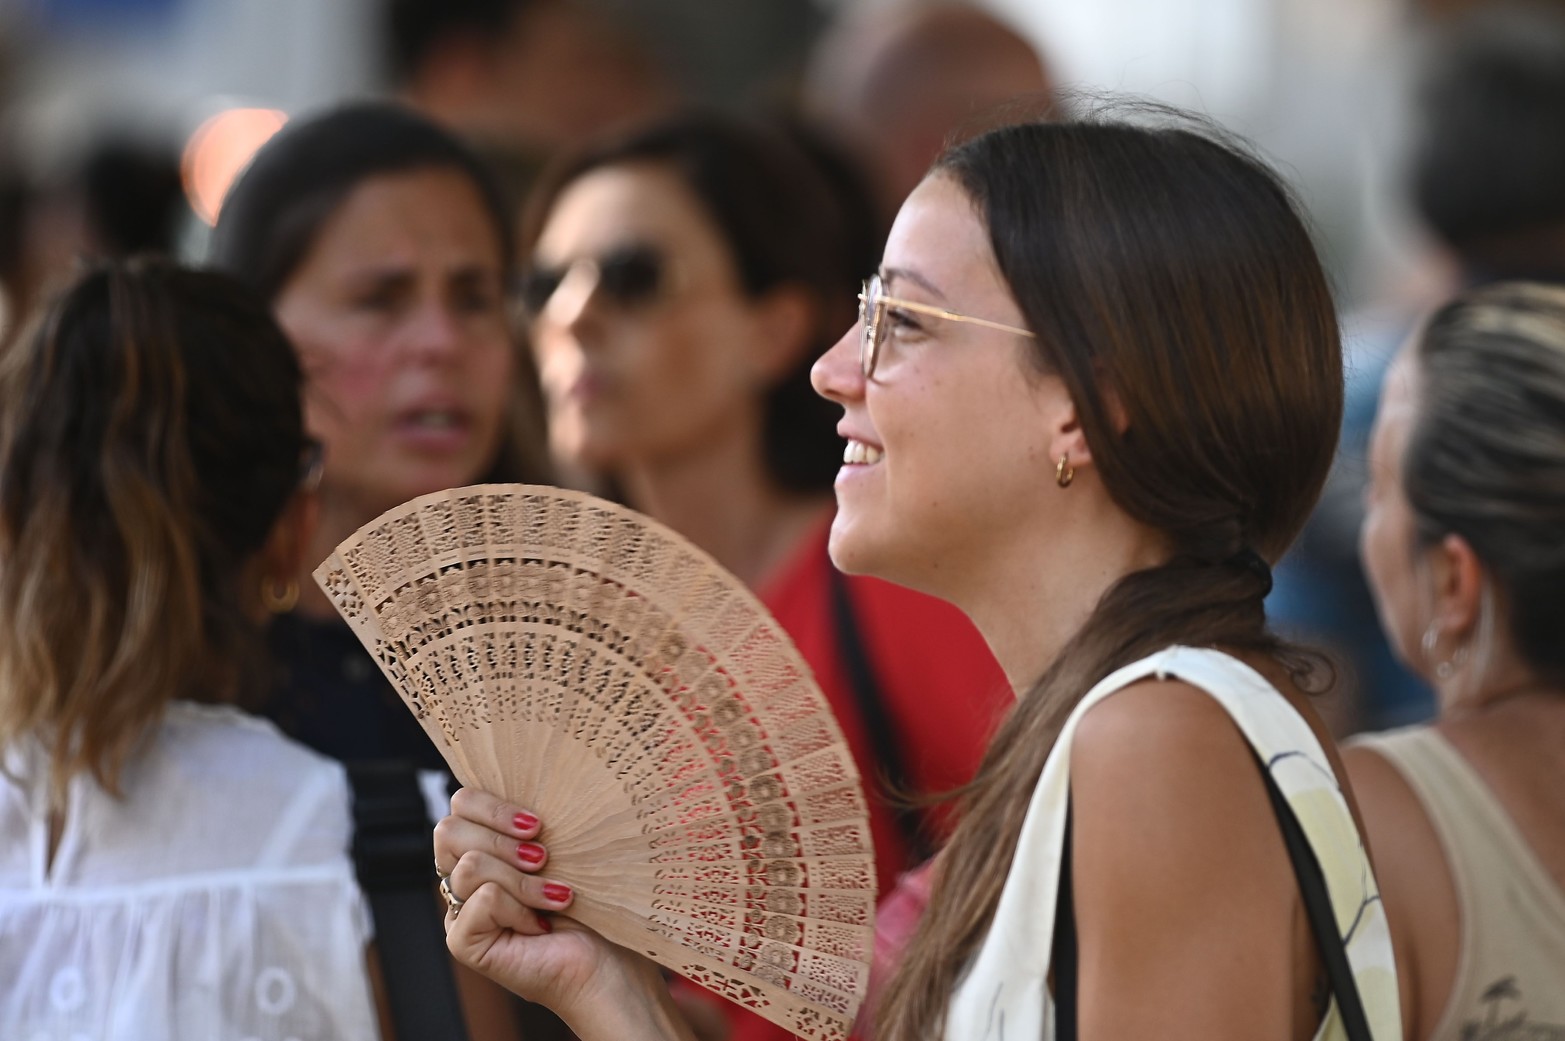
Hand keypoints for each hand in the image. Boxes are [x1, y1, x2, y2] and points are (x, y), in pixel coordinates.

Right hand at [434, 788, 696, 1039]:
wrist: (610, 961)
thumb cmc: (595, 904)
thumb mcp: (565, 848)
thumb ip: (537, 821)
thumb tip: (538, 773)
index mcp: (487, 842)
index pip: (461, 802)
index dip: (493, 804)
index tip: (537, 822)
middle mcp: (465, 873)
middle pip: (449, 828)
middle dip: (502, 840)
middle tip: (544, 856)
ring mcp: (460, 908)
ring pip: (468, 864)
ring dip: (521, 879)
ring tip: (555, 895)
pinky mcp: (463, 940)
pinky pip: (477, 901)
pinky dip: (517, 909)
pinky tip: (541, 924)